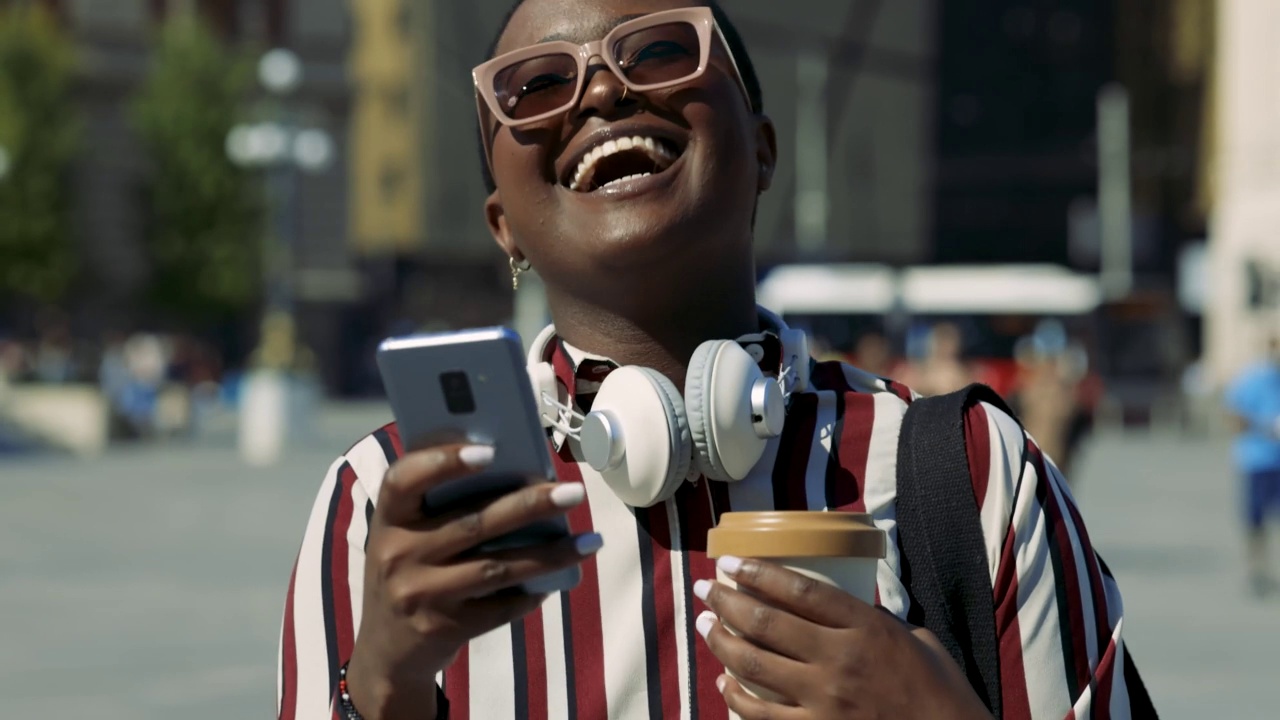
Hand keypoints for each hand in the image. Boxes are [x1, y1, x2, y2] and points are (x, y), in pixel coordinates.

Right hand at [346, 444, 601, 719]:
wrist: (387, 652)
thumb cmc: (410, 571)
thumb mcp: (407, 536)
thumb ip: (440, 506)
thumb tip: (516, 471)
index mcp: (388, 519)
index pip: (404, 480)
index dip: (443, 462)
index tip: (489, 452)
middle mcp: (397, 555)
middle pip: (473, 523)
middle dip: (530, 506)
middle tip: (573, 492)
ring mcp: (419, 594)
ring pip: (497, 567)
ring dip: (550, 554)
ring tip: (590, 541)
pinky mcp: (443, 628)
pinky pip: (500, 606)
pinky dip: (533, 592)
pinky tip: (560, 578)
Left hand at [694, 557, 991, 719]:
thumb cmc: (941, 693)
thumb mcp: (917, 640)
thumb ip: (877, 619)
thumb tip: (843, 603)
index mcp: (866, 628)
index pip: (798, 590)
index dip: (756, 573)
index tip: (729, 564)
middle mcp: (839, 660)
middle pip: (765, 622)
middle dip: (725, 602)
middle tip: (705, 590)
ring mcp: (824, 701)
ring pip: (752, 664)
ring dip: (719, 642)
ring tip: (705, 626)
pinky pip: (760, 714)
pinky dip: (734, 696)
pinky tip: (723, 683)